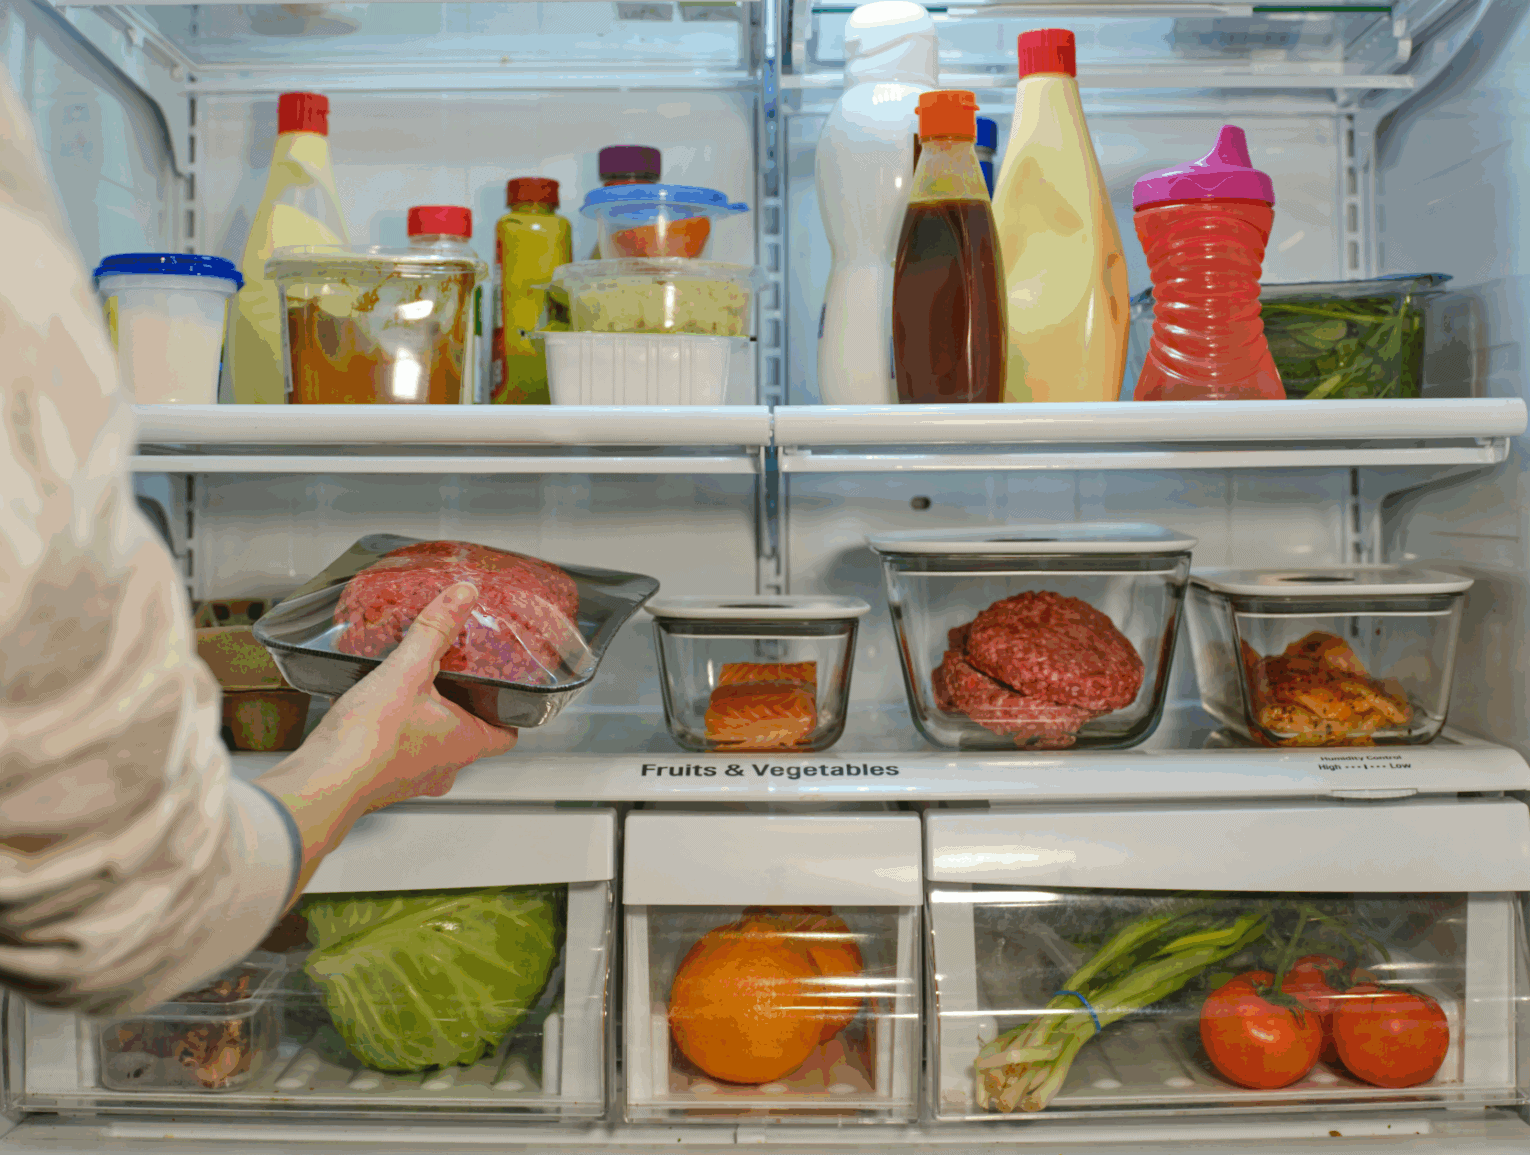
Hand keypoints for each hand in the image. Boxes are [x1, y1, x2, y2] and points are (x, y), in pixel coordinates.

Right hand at [309, 580, 518, 811]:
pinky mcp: (378, 779)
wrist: (319, 782)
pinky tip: (371, 702)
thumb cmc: (369, 740)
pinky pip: (393, 747)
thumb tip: (462, 596)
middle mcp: (442, 768)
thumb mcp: (407, 671)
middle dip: (458, 704)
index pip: (507, 735)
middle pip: (467, 733)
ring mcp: (410, 778)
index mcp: (465, 746)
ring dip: (422, 715)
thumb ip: (435, 631)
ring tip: (410, 683)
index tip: (503, 688)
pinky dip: (389, 726)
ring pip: (429, 741)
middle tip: (451, 674)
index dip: (508, 711)